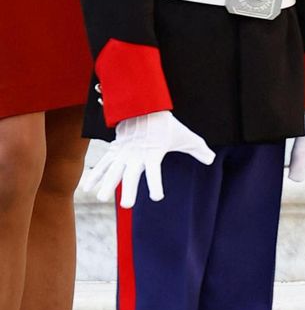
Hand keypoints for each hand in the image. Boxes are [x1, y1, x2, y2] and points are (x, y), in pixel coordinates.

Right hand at [80, 110, 214, 207]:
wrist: (145, 104)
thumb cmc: (166, 124)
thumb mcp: (186, 136)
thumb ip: (198, 149)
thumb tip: (211, 159)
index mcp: (153, 153)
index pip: (155, 171)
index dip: (155, 184)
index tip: (157, 197)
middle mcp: (137, 155)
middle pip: (131, 174)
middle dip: (129, 189)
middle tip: (126, 206)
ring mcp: (124, 153)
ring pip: (114, 170)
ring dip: (107, 184)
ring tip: (101, 198)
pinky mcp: (115, 150)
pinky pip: (103, 164)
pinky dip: (94, 175)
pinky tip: (87, 188)